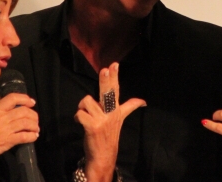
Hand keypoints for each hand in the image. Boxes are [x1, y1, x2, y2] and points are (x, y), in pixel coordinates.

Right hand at [0, 93, 38, 166]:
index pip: (13, 98)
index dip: (25, 98)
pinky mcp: (8, 140)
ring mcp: (6, 128)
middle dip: (33, 115)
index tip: (31, 102)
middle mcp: (2, 117)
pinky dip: (32, 136)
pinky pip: (24, 136)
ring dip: (34, 126)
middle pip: (24, 111)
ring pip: (27, 122)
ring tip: (35, 129)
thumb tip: (7, 112)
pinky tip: (33, 137)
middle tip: (35, 119)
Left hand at [74, 62, 145, 181]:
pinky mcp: (92, 126)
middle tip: (105, 69)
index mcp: (117, 110)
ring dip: (82, 107)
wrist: (104, 156)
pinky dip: (77, 117)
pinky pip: (80, 113)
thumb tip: (143, 101)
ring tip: (86, 115)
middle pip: (107, 92)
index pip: (117, 90)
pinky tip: (80, 122)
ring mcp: (102, 120)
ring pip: (86, 101)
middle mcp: (111, 113)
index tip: (114, 64)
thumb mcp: (120, 120)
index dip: (115, 77)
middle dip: (106, 79)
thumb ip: (129, 107)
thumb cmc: (109, 135)